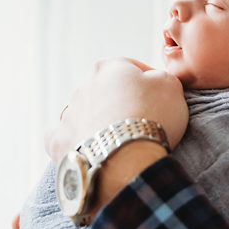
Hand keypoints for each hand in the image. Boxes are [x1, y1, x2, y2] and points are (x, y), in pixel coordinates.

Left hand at [44, 57, 188, 165]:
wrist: (127, 161)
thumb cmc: (152, 119)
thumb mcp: (171, 85)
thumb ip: (160, 76)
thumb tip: (152, 81)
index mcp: (109, 67)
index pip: (133, 69)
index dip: (150, 85)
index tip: (161, 102)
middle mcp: (83, 86)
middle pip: (107, 92)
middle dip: (121, 104)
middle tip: (141, 124)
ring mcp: (68, 115)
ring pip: (84, 113)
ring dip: (98, 122)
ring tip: (116, 141)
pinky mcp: (58, 141)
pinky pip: (64, 137)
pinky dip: (75, 141)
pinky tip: (88, 149)